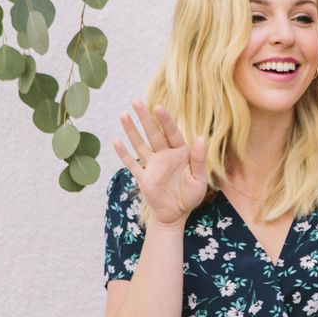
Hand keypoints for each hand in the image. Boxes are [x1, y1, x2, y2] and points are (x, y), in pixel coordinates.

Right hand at [113, 99, 207, 225]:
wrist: (175, 214)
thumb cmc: (190, 196)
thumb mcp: (199, 179)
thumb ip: (198, 159)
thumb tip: (201, 138)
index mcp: (180, 153)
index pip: (172, 133)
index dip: (165, 120)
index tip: (158, 107)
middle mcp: (165, 156)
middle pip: (153, 133)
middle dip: (144, 118)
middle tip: (135, 101)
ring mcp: (152, 166)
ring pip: (140, 144)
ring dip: (131, 131)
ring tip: (123, 115)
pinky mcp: (143, 177)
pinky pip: (132, 164)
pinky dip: (124, 154)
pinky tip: (116, 141)